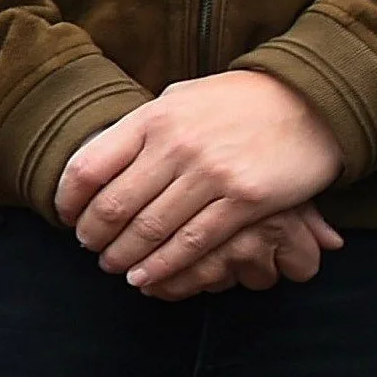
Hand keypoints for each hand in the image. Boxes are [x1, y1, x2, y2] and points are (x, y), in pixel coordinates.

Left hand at [57, 71, 345, 291]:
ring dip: (126, 257)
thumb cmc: (237, 102)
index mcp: (153, 118)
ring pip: (151, 229)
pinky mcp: (245, 200)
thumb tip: (102, 156)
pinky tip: (148, 277)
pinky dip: (165, 266)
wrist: (309, 103)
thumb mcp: (181, 99)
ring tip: (115, 268)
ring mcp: (210, 173)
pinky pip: (194, 242)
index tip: (67, 217)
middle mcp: (176, 145)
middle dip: (95, 235)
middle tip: (90, 249)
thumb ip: (143, 127)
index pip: (89, 166)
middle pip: (114, 205)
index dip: (69, 199)